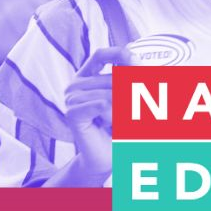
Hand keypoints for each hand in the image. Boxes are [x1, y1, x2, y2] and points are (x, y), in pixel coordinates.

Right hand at [62, 45, 131, 185]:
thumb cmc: (121, 126)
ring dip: (122, 110)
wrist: (109, 155)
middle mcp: (77, 84)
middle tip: (131, 113)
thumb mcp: (130, 99)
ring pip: (109, 94)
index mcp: (89, 76)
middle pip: (113, 78)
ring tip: (117, 121)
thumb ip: (133, 78)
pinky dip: (111, 115)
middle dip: (130, 96)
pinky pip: (100, 105)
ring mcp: (71, 98)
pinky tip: (108, 122)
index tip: (137, 62)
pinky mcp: (72, 113)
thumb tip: (138, 61)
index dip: (120, 55)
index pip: (102, 54)